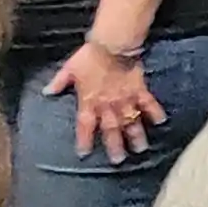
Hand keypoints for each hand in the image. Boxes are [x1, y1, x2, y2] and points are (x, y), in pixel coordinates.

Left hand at [46, 41, 163, 162]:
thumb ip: (59, 82)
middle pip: (111, 130)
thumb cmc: (89, 56)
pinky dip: (155, 113)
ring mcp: (125, 100)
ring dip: (136, 136)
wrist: (112, 45)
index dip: (84, 140)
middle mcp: (108, 105)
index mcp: (90, 102)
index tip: (84, 154)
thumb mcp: (70, 68)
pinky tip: (161, 122)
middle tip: (118, 160)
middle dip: (114, 146)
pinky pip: (148, 104)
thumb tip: (46, 92)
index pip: (85, 126)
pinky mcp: (139, 91)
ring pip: (131, 122)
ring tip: (140, 149)